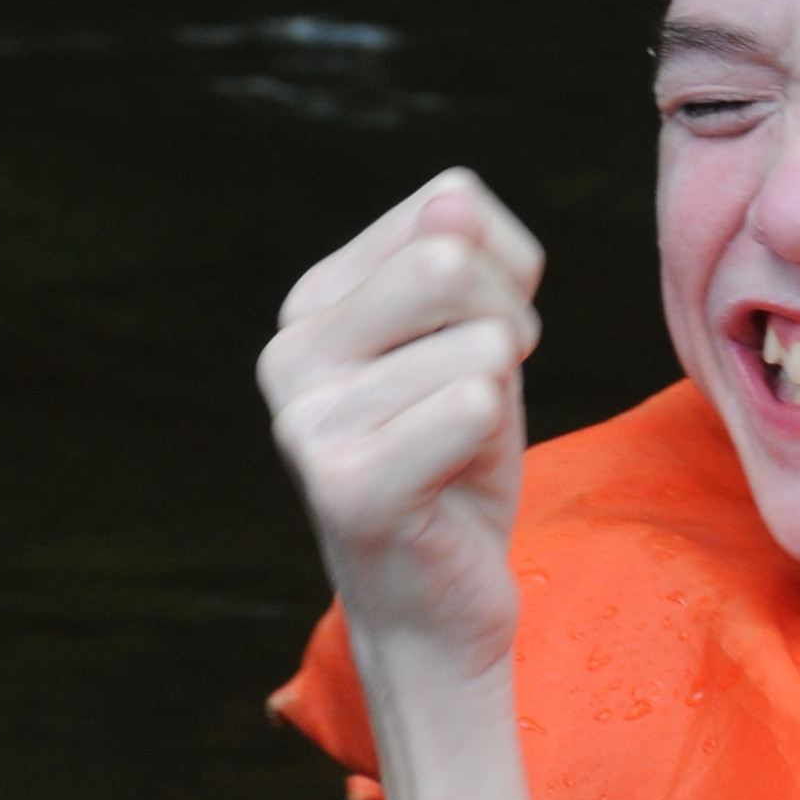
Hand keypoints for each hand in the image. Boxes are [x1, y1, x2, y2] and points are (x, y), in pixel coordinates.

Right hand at [259, 169, 543, 671]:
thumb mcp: (479, 338)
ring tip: (458, 450)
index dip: (506, 276)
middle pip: (451, 262)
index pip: (451, 205)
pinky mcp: (347, 484)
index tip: (478, 349)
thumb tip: (455, 197)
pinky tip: (452, 485)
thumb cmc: (459, 461)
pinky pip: (470, 404)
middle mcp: (290, 350)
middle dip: (510, 328)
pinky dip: (491, 442)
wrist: (436, 602)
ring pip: (480, 344)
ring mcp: (307, 420)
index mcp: (314, 300)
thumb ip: (478, 257)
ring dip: (502, 400)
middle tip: (485, 397)